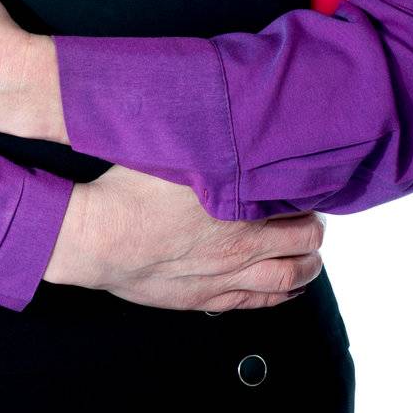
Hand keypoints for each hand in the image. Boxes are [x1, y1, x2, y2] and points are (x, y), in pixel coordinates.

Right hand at [44, 166, 323, 312]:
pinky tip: (287, 288)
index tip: (306, 182)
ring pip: (288, 278)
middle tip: (311, 217)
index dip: (307, 192)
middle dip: (314, 229)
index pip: (295, 200)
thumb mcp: (171, 150)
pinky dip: (282, 294)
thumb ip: (202, 138)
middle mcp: (240, 245)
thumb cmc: (128, 191)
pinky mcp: (206, 298)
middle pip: (303, 241)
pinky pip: (258, 302)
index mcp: (237, 204)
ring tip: (310, 255)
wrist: (98, 238)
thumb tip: (221, 111)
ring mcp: (225, 276)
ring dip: (308, 266)